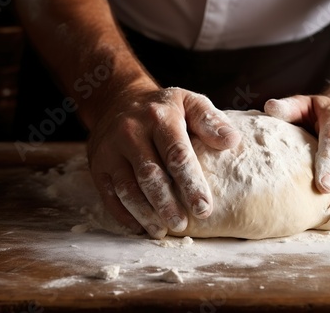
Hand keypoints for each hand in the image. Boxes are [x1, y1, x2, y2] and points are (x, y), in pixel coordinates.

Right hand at [88, 86, 240, 237]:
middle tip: (182, 225)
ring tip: (162, 231)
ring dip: (145, 213)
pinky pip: (108, 194)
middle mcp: (131, 132)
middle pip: (150, 174)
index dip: (191, 183)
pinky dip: (124, 215)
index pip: (176, 154)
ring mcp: (110, 149)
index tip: (204, 208)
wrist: (118, 99)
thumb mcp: (189, 102)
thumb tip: (232, 142)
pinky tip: (140, 228)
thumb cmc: (163, 108)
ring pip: (127, 188)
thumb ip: (210, 120)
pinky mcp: (97, 164)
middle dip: (167, 204)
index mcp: (159, 117)